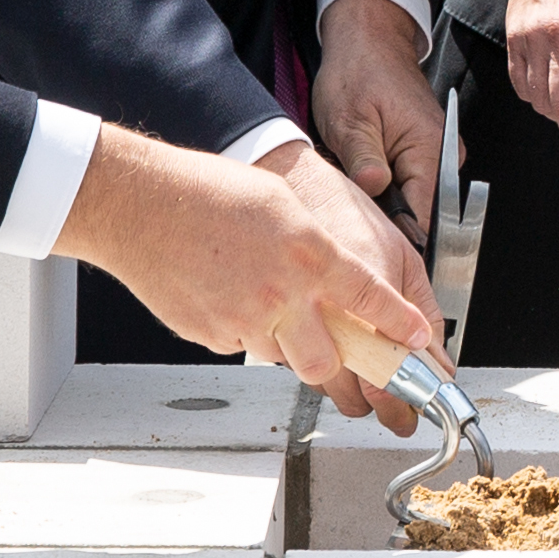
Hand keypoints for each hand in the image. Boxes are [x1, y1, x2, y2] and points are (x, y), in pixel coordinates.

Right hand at [50, 125, 440, 417]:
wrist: (141, 203)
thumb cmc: (208, 192)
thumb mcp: (282, 205)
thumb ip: (314, 248)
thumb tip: (334, 278)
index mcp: (309, 253)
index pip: (371, 301)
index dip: (399, 326)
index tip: (417, 342)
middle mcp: (282, 293)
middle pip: (326, 364)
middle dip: (333, 365)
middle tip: (329, 348)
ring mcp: (244, 318)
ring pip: (280, 356)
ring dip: (281, 340)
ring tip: (257, 296)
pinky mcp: (210, 333)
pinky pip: (239, 345)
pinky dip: (240, 329)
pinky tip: (224, 293)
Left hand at [311, 0, 442, 235]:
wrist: (369, 41)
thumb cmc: (359, 72)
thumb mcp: (349, 119)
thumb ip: (363, 160)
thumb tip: (374, 192)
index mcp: (431, 148)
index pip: (425, 215)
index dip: (399, 238)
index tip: (374, 252)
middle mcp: (443, 155)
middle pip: (418, 212)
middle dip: (382, 216)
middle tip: (349, 204)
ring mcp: (436, 155)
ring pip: (409, 199)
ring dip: (380, 199)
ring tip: (353, 176)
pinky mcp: (423, 153)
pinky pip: (405, 183)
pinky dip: (381, 184)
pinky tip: (361, 168)